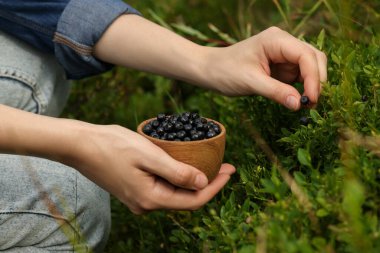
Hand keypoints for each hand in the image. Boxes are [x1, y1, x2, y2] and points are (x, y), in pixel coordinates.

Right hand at [73, 124, 234, 213]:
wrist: (81, 145)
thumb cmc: (113, 146)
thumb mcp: (150, 155)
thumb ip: (178, 172)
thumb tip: (203, 184)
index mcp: (152, 199)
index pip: (194, 200)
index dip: (216, 187)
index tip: (231, 171)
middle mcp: (146, 204)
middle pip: (186, 200)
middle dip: (208, 184)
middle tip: (225, 166)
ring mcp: (139, 199)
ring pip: (175, 195)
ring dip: (194, 182)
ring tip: (210, 166)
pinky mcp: (134, 190)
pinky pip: (163, 189)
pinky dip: (178, 179)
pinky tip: (185, 166)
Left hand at [203, 26, 326, 109]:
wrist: (210, 70)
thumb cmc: (225, 71)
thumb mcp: (250, 82)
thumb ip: (276, 92)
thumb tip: (299, 104)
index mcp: (276, 40)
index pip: (305, 55)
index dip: (313, 78)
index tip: (312, 100)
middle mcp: (283, 43)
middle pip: (313, 58)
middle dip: (316, 81)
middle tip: (311, 105)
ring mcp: (283, 55)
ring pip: (310, 67)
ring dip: (312, 85)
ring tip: (306, 105)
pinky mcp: (281, 66)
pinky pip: (299, 76)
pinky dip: (303, 88)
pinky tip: (298, 100)